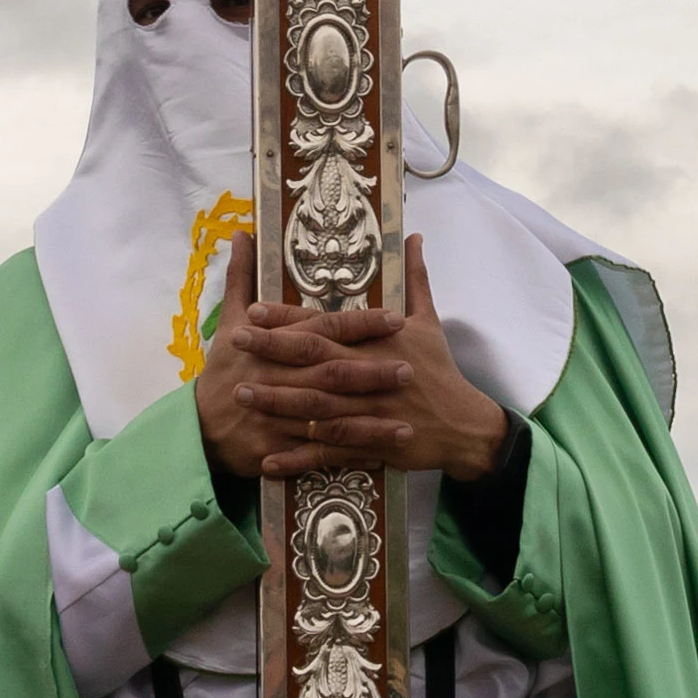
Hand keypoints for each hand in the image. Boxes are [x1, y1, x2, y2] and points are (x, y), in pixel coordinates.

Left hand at [193, 233, 511, 482]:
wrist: (463, 424)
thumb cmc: (441, 370)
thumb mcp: (430, 321)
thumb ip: (415, 278)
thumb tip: (415, 236)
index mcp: (379, 342)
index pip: (327, 326)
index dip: (289, 318)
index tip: (254, 310)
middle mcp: (370, 374)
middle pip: (315, 361)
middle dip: (273, 351)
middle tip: (234, 343)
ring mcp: (368, 413)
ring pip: (316, 406)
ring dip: (277, 402)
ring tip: (241, 393)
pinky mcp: (370, 445)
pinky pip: (329, 453)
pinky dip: (299, 458)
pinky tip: (268, 461)